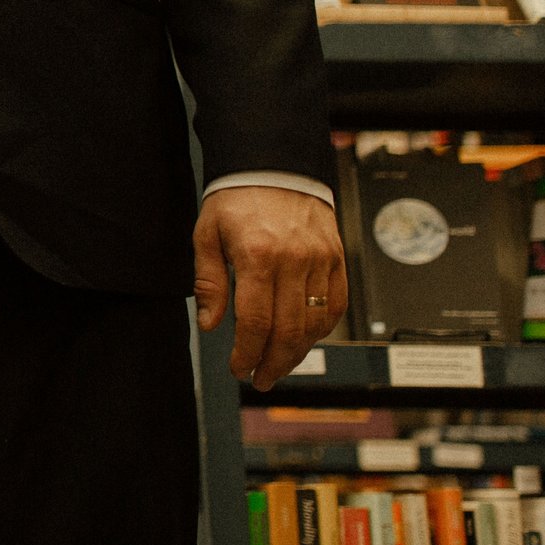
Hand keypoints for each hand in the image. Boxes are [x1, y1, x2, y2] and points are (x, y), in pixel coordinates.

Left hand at [194, 185, 347, 390]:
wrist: (274, 165)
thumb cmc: (236, 199)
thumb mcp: (207, 234)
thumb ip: (209, 281)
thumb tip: (211, 324)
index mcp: (258, 254)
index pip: (257, 320)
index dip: (248, 353)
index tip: (239, 368)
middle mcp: (294, 259)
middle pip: (290, 329)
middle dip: (273, 362)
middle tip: (260, 379)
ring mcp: (321, 259)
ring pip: (316, 323)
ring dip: (298, 352)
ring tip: (279, 365)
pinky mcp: (337, 258)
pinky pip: (336, 305)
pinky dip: (322, 329)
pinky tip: (304, 340)